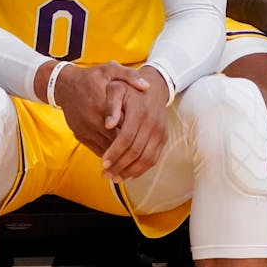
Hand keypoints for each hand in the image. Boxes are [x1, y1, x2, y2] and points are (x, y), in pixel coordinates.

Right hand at [55, 61, 149, 156]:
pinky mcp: (79, 135)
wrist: (64, 85)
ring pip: (106, 149)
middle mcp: (93, 120)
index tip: (148, 136)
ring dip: (119, 155)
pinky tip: (119, 155)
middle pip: (116, 141)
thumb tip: (147, 86)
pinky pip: (96, 149)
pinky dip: (108, 155)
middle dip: (130, 148)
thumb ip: (129, 75)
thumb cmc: (91, 77)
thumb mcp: (110, 69)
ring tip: (134, 158)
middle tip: (145, 151)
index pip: (124, 126)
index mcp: (103, 104)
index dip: (137, 133)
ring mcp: (85, 130)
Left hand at [100, 67, 169, 181]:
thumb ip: (111, 105)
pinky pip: (154, 158)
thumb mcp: (117, 88)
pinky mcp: (163, 138)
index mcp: (139, 113)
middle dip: (120, 166)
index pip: (126, 138)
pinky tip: (129, 174)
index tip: (103, 163)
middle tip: (106, 174)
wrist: (155, 87)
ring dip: (130, 172)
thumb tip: (108, 125)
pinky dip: (142, 169)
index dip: (114, 152)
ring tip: (115, 178)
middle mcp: (152, 124)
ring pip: (146, 159)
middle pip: (136, 152)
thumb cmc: (130, 89)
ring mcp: (160, 133)